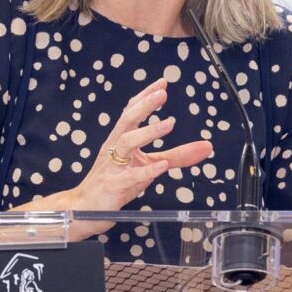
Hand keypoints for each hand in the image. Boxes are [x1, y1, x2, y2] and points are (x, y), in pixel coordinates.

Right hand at [67, 78, 212, 236]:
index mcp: (120, 140)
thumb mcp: (148, 167)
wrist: (84, 209)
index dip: (145, 97)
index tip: (162, 83)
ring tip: (169, 124)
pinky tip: (161, 165)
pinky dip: (147, 170)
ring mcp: (112, 166)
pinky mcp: (114, 186)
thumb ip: (177, 156)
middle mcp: (114, 148)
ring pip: (127, 143)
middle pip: (127, 120)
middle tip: (162, 93)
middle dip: (144, 105)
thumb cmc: (116, 183)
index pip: (131, 112)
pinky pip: (130, 177)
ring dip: (148, 132)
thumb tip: (206, 146)